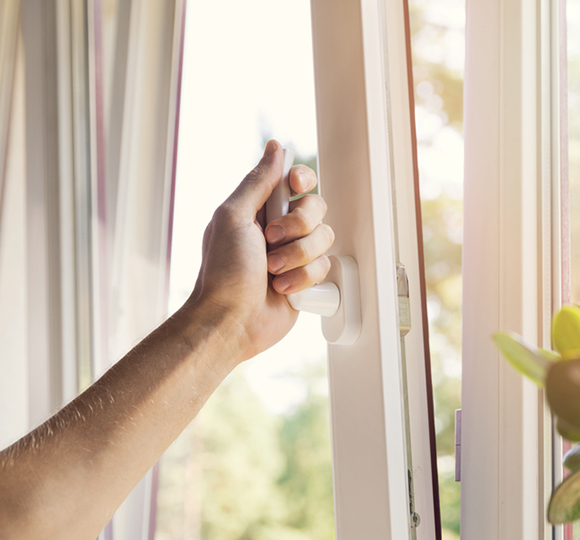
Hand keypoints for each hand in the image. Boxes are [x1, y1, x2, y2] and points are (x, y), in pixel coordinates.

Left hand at [189, 140, 333, 359]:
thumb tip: (275, 148)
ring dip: (298, 257)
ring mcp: (295, 254)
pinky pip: (325, 267)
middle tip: (271, 241)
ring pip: (324, 239)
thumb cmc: (224, 272)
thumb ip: (258, 182)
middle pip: (316, 208)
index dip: (302, 180)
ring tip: (272, 272)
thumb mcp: (233, 217)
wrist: (232, 320)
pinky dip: (303, 279)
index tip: (295, 187)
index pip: (296, 180)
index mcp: (260, 209)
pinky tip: (282, 288)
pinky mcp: (306, 279)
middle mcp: (280, 229)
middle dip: (298, 227)